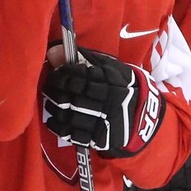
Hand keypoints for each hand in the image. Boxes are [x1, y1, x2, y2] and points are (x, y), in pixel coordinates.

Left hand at [41, 48, 164, 157]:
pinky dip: (58, 127)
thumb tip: (54, 51)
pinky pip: (73, 135)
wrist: (142, 115)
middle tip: (48, 88)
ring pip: (69, 116)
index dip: (62, 76)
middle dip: (54, 92)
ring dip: (54, 109)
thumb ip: (83, 58)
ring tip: (49, 103)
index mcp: (110, 83)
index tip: (55, 74)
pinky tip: (53, 120)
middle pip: (71, 97)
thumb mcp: (109, 67)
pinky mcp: (99, 139)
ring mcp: (103, 123)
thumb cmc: (122, 86)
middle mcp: (107, 103)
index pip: (78, 78)